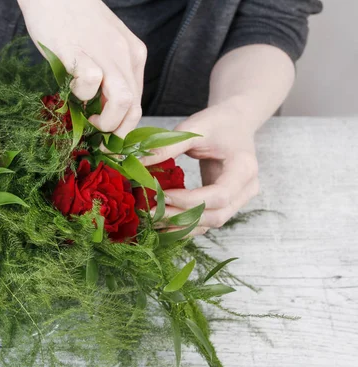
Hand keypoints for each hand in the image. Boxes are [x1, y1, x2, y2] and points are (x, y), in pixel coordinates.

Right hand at [17, 0, 146, 137]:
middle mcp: (125, 55)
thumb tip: (103, 110)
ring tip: (88, 119)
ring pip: (122, 101)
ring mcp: (104, 52)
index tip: (109, 139)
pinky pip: (90, 82)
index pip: (138, 102)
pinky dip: (80, 93)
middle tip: (99, 137)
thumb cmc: (75, 21)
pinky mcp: (79, 51)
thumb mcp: (104, 46)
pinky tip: (71, 87)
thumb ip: (109, 74)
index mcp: (133, 55)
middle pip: (134, 107)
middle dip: (117, 132)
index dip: (124, 127)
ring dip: (105, 121)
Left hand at [142, 102, 259, 234]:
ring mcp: (239, 200)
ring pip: (211, 224)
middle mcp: (247, 189)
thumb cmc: (216, 123)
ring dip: (181, 225)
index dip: (189, 200)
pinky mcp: (228, 205)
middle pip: (216, 216)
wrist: (235, 123)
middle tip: (151, 212)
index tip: (161, 195)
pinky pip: (207, 221)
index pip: (219, 195)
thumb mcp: (193, 129)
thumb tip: (137, 164)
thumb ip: (167, 146)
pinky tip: (163, 220)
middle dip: (181, 217)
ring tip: (153, 218)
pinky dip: (185, 224)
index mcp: (244, 168)